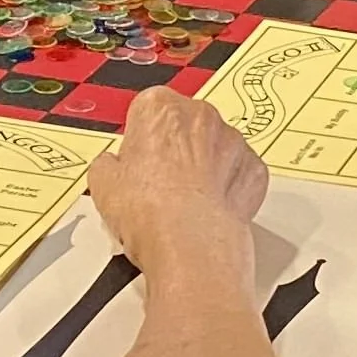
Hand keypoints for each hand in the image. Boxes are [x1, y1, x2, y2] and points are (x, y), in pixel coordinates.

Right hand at [87, 88, 266, 285]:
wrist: (190, 250)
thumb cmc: (150, 213)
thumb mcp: (101, 182)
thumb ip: (109, 162)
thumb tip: (111, 168)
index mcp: (159, 106)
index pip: (146, 109)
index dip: (139, 138)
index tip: (136, 159)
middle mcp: (200, 116)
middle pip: (183, 124)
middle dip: (173, 148)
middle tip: (156, 182)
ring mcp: (233, 143)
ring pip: (214, 147)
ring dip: (202, 166)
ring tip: (181, 202)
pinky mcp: (255, 172)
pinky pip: (239, 173)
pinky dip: (227, 187)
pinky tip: (205, 210)